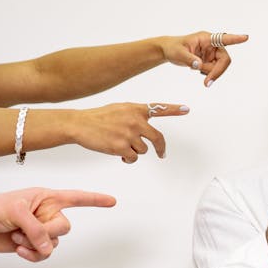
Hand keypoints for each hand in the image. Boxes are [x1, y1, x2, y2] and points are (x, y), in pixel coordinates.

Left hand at [0, 188, 114, 260]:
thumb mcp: (16, 212)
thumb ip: (36, 228)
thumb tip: (48, 246)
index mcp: (46, 198)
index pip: (76, 198)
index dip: (95, 200)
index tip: (111, 201)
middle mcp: (45, 213)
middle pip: (64, 228)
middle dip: (48, 233)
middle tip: (29, 230)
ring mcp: (38, 230)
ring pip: (54, 244)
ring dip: (36, 245)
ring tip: (17, 237)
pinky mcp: (31, 244)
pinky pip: (44, 255)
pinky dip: (32, 255)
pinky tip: (19, 249)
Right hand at [72, 102, 189, 161]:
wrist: (80, 124)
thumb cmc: (98, 118)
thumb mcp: (119, 109)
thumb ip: (134, 116)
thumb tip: (144, 130)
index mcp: (135, 109)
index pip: (158, 109)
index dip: (174, 109)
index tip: (187, 109)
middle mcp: (135, 120)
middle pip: (158, 138)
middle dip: (160, 148)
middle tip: (162, 154)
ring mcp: (129, 134)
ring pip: (143, 150)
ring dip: (134, 151)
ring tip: (120, 145)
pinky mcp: (122, 147)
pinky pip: (132, 158)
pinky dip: (127, 159)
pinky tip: (117, 152)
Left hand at [160, 31, 248, 86]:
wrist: (169, 51)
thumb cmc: (173, 47)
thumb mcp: (179, 53)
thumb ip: (189, 59)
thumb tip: (199, 66)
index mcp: (206, 38)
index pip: (223, 38)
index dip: (235, 39)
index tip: (245, 37)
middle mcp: (212, 45)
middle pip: (224, 60)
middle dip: (217, 71)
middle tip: (207, 83)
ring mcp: (212, 53)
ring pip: (219, 67)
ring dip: (210, 73)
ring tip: (194, 69)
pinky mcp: (210, 60)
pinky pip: (214, 70)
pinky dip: (207, 74)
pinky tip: (196, 69)